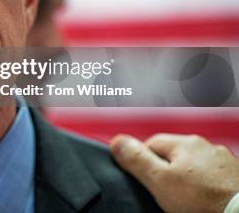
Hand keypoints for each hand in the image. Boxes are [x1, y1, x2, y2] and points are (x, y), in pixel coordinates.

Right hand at [111, 133, 238, 212]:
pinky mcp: (235, 178)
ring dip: (188, 179)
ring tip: (187, 200)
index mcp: (185, 143)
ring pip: (194, 167)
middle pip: (173, 155)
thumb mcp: (159, 181)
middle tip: (165, 193)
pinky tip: (204, 201)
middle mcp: (206, 146)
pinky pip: (212, 179)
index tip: (144, 180)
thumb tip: (117, 141)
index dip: (142, 162)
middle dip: (166, 171)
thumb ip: (137, 159)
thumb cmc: (204, 202)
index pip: (151, 143)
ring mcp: (223, 162)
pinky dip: (206, 188)